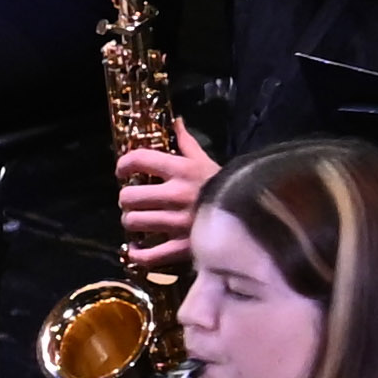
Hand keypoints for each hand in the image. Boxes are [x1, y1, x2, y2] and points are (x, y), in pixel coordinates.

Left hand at [113, 116, 216, 265]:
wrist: (254, 213)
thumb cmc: (226, 185)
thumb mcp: (206, 161)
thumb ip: (187, 143)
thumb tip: (176, 121)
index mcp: (182, 170)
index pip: (138, 159)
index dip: (123, 165)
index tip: (123, 171)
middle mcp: (177, 195)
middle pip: (128, 197)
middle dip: (127, 199)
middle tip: (134, 201)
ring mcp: (178, 223)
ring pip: (133, 222)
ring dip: (131, 222)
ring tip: (139, 221)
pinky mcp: (182, 248)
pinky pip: (148, 256)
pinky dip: (137, 254)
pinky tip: (137, 249)